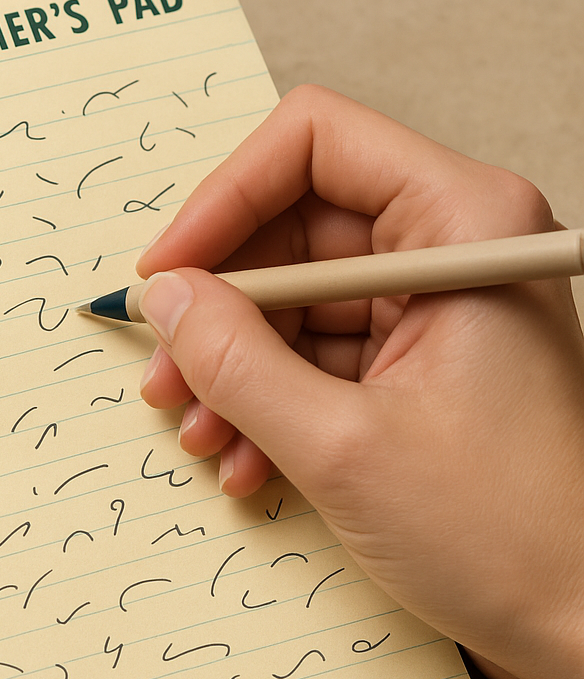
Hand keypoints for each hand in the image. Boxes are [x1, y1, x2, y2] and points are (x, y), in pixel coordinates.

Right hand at [136, 85, 583, 678]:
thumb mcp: (343, 444)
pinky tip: (247, 463)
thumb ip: (237, 362)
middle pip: (291, 230)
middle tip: (167, 372)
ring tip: (202, 434)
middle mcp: (447, 250)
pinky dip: (267, 404)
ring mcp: (429, 312)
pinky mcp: (412, 368)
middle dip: (218, 308)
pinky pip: (314, 358)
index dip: (223, 199)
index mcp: (460, 225)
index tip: (167, 272)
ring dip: (233, 368)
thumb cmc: (511, 534)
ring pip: (293, 302)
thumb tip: (167, 298)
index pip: (314, 144)